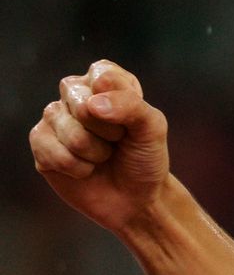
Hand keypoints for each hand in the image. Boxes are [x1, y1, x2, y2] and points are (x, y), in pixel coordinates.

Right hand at [28, 59, 171, 233]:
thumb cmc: (145, 158)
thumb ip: (131, 106)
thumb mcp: (153, 128)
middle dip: (109, 132)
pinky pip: (52, 153)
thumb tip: (92, 104)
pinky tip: (86, 169)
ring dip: (95, 153)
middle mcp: (75, 93)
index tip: (133, 121)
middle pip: (82, 105)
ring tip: (103, 156)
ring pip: (70, 133)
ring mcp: (54, 118)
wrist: (135, 198)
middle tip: (118, 142)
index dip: (123, 104)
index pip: (103, 76)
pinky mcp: (40, 143)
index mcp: (104, 80)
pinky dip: (78, 168)